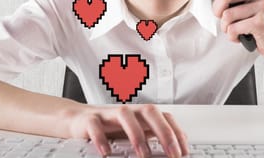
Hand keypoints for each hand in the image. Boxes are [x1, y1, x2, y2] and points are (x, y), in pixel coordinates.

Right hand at [66, 103, 188, 157]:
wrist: (78, 119)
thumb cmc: (111, 127)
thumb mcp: (136, 131)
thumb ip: (155, 135)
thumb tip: (179, 145)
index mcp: (141, 114)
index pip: (165, 117)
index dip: (177, 133)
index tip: (184, 153)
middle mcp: (128, 111)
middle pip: (150, 111)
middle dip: (164, 132)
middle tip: (172, 154)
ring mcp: (109, 114)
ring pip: (125, 114)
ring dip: (136, 134)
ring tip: (143, 154)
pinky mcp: (90, 119)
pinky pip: (96, 125)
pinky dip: (101, 139)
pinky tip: (107, 153)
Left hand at [209, 0, 263, 59]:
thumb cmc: (259, 20)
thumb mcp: (251, 0)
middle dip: (217, 10)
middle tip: (223, 18)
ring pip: (227, 15)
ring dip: (225, 26)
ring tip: (236, 29)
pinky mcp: (262, 23)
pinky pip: (233, 29)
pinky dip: (232, 36)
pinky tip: (241, 36)